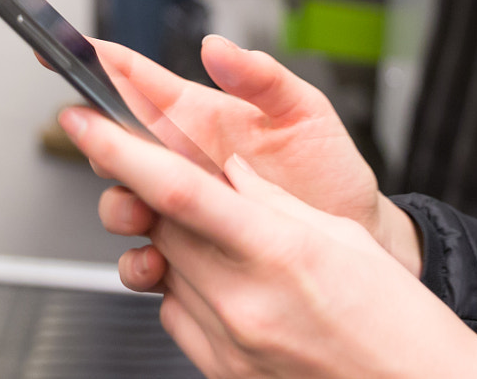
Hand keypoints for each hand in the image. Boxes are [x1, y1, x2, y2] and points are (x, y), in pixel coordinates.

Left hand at [64, 110, 476, 378]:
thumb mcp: (339, 238)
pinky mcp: (224, 373)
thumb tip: (227, 177)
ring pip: (166, 271)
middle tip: (167, 174)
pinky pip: (179, 316)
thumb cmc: (394, 319)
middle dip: (152, 194)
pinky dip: (189, 289)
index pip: (175, 191)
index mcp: (277, 250)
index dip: (118, 152)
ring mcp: (230, 343)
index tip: (83, 122)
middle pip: (161, 227)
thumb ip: (270, 201)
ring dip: (178, 245)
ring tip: (230, 244)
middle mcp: (242, 300)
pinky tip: (229, 285)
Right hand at [90, 38, 423, 282]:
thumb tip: (218, 48)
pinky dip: (138, 261)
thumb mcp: (305, 112)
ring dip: (117, 205)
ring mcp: (181, 205)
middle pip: (113, 141)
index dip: (94, 61)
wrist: (355, 237)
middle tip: (101, 145)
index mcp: (199, 116)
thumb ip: (262, 76)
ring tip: (139, 211)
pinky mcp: (188, 251)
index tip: (61, 48)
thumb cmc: (331, 171)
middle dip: (96, 141)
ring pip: (121, 200)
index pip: (134, 80)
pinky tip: (157, 260)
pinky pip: (144, 257)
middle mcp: (181, 158)